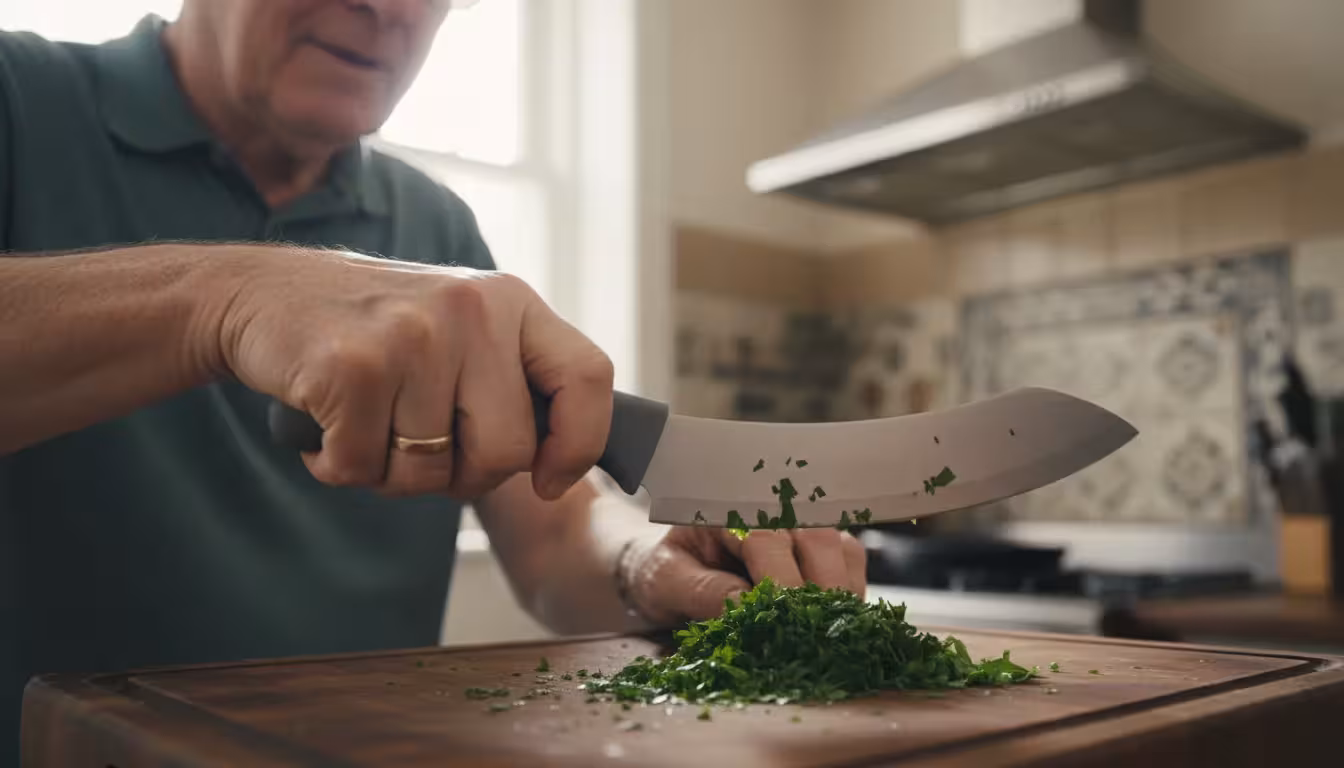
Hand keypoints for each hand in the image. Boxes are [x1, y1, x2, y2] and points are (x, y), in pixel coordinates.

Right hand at [209, 247, 611, 498]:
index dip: (579, 444)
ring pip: (429, 472)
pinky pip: (363, 469)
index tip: (549, 479)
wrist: (262, 294)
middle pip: (507, 452)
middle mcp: (471, 309)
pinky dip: (338, 466)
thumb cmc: (375, 332)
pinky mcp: (350, 366)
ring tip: (366, 420)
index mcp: (511, 302)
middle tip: (419, 444)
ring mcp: (411, 335)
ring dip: (391, 472)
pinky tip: (326, 423)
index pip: (589, 377)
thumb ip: (512, 383)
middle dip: (462, 474)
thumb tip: (563, 468)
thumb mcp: (461, 332)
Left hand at [618, 527, 866, 625]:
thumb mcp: (665, 581)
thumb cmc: (665, 571)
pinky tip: (827, 626)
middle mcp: (774, 508)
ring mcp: (803, 527)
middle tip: (809, 636)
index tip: (783, 622)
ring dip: (839, 596)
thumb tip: (744, 606)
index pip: (768, 538)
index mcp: (728, 506)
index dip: (780, 581)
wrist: (670, 569)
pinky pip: (852, 565)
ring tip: (820, 635)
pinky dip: (847, 596)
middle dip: (820, 590)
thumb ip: (701, 590)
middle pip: (819, 539)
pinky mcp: (823, 549)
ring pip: (843, 551)